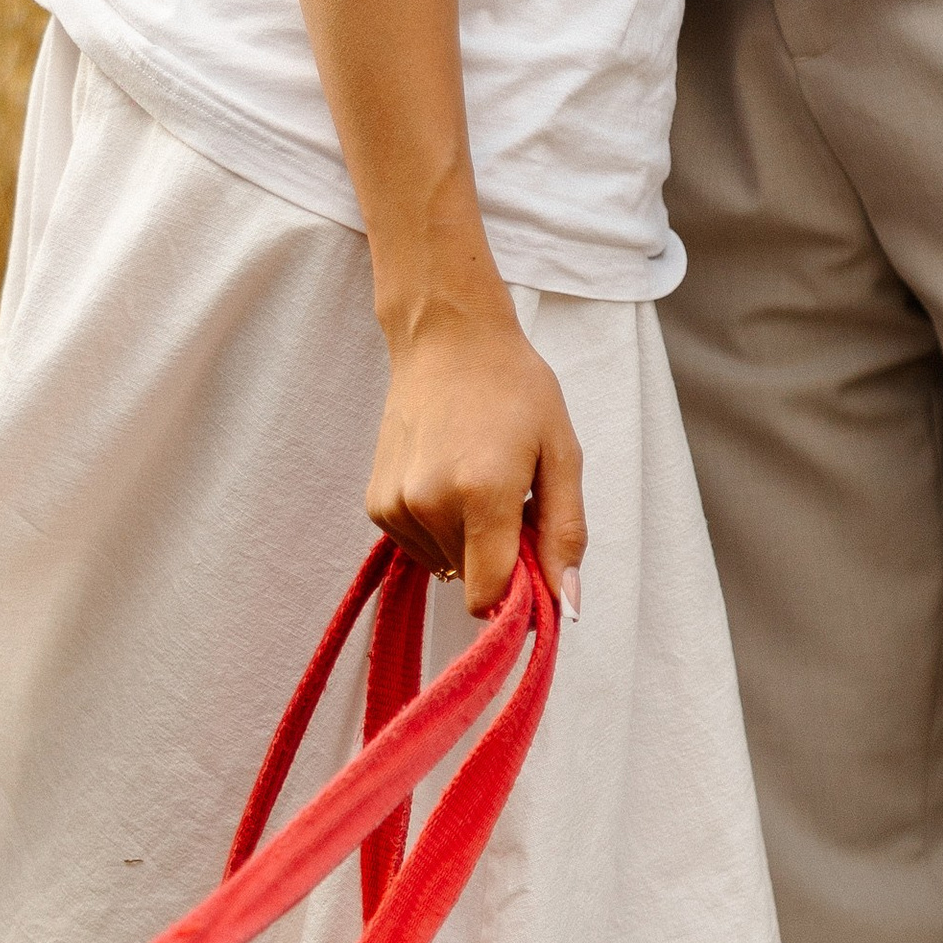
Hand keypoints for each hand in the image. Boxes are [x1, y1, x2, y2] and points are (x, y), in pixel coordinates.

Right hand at [365, 291, 585, 617]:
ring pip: (445, 565)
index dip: (517, 596)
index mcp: (482, 495)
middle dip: (499, 559)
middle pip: (471, 581)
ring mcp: (396, 505)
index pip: (489, 597)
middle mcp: (430, 504)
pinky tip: (449, 480)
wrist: (446, 339)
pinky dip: (441, 529)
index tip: (534, 562)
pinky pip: (420, 546)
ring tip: (480, 482)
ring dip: (469, 543)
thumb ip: (565, 534)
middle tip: (514, 502)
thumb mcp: (562, 455)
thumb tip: (565, 603)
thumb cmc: (515, 390)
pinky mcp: (377, 503)